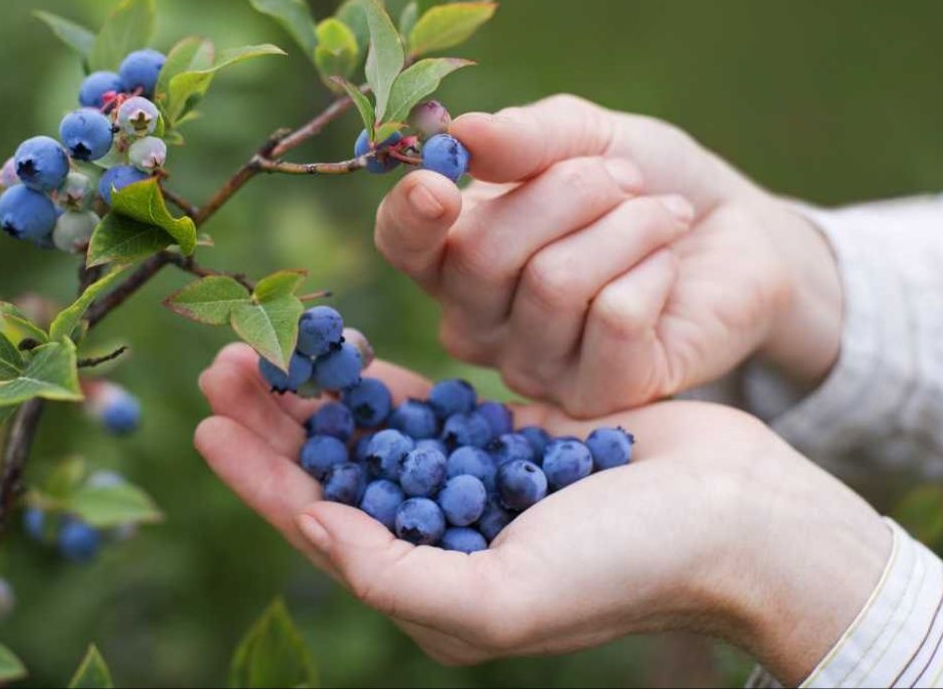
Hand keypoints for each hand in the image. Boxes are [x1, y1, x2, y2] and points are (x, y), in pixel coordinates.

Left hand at [194, 344, 888, 683]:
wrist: (736, 517)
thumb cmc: (628, 567)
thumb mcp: (503, 596)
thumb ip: (397, 574)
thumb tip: (315, 529)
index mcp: (431, 589)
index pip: (318, 528)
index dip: (257, 477)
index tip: (205, 423)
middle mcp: (442, 539)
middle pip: (333, 473)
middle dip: (274, 423)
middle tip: (222, 363)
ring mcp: (472, 485)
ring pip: (370, 434)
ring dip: (316, 393)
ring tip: (263, 346)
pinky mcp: (506, 438)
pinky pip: (425, 405)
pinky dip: (380, 380)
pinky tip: (342, 349)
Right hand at [375, 95, 843, 415]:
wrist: (736, 234)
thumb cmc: (643, 182)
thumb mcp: (586, 137)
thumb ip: (524, 138)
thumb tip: (462, 134)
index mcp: (454, 253)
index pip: (401, 245)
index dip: (410, 217)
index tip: (439, 184)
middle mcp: (478, 321)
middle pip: (483, 255)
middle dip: (568, 192)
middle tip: (624, 179)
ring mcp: (533, 367)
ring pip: (554, 284)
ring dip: (626, 226)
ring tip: (662, 216)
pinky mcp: (599, 396)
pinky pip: (614, 320)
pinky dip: (653, 271)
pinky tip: (667, 269)